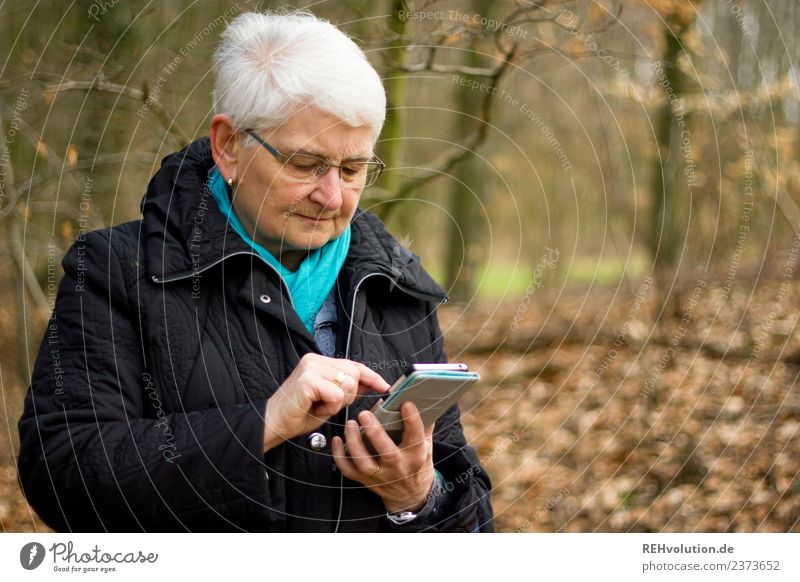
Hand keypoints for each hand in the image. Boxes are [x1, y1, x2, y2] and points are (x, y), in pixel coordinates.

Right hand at [262, 354, 389, 451]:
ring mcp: (311, 367)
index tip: (385, 387)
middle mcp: (315, 360)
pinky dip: (330, 407)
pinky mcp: (307, 380)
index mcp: (320, 362)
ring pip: (348, 384)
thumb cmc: (299, 413)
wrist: (273, 423)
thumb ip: (348, 389)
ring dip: (338, 403)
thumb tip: (373, 383)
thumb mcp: (330, 400)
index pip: (354, 365)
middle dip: (350, 395)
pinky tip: (316, 408)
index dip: (372, 376)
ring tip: (321, 406)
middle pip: (355, 374)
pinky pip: (336, 395)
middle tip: (329, 405)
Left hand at [331, 401, 434, 512]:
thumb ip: (424, 425)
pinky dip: (340, 456)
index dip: (412, 420)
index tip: (406, 404)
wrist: (410, 494)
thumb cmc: (417, 463)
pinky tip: (337, 440)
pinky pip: (349, 470)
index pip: (416, 437)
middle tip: (364, 413)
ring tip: (350, 423)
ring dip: (354, 442)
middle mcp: (398, 467)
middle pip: (386, 452)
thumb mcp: (427, 446)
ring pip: (364, 462)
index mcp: (416, 455)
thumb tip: (423, 400)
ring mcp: (381, 475)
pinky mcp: (366, 480)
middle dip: (374, 432)